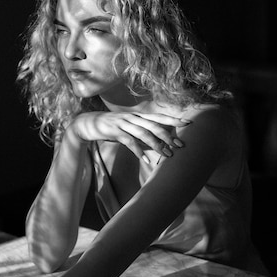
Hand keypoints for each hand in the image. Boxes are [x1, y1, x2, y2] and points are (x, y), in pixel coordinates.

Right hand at [69, 111, 189, 159]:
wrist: (87, 124)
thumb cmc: (111, 128)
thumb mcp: (128, 130)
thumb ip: (142, 137)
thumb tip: (157, 147)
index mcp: (138, 116)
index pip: (159, 117)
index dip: (174, 120)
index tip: (189, 123)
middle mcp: (132, 118)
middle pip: (154, 125)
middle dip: (169, 135)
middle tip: (181, 145)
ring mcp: (123, 123)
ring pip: (143, 133)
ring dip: (157, 145)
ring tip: (167, 155)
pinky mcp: (114, 131)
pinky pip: (129, 141)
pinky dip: (138, 150)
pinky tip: (145, 159)